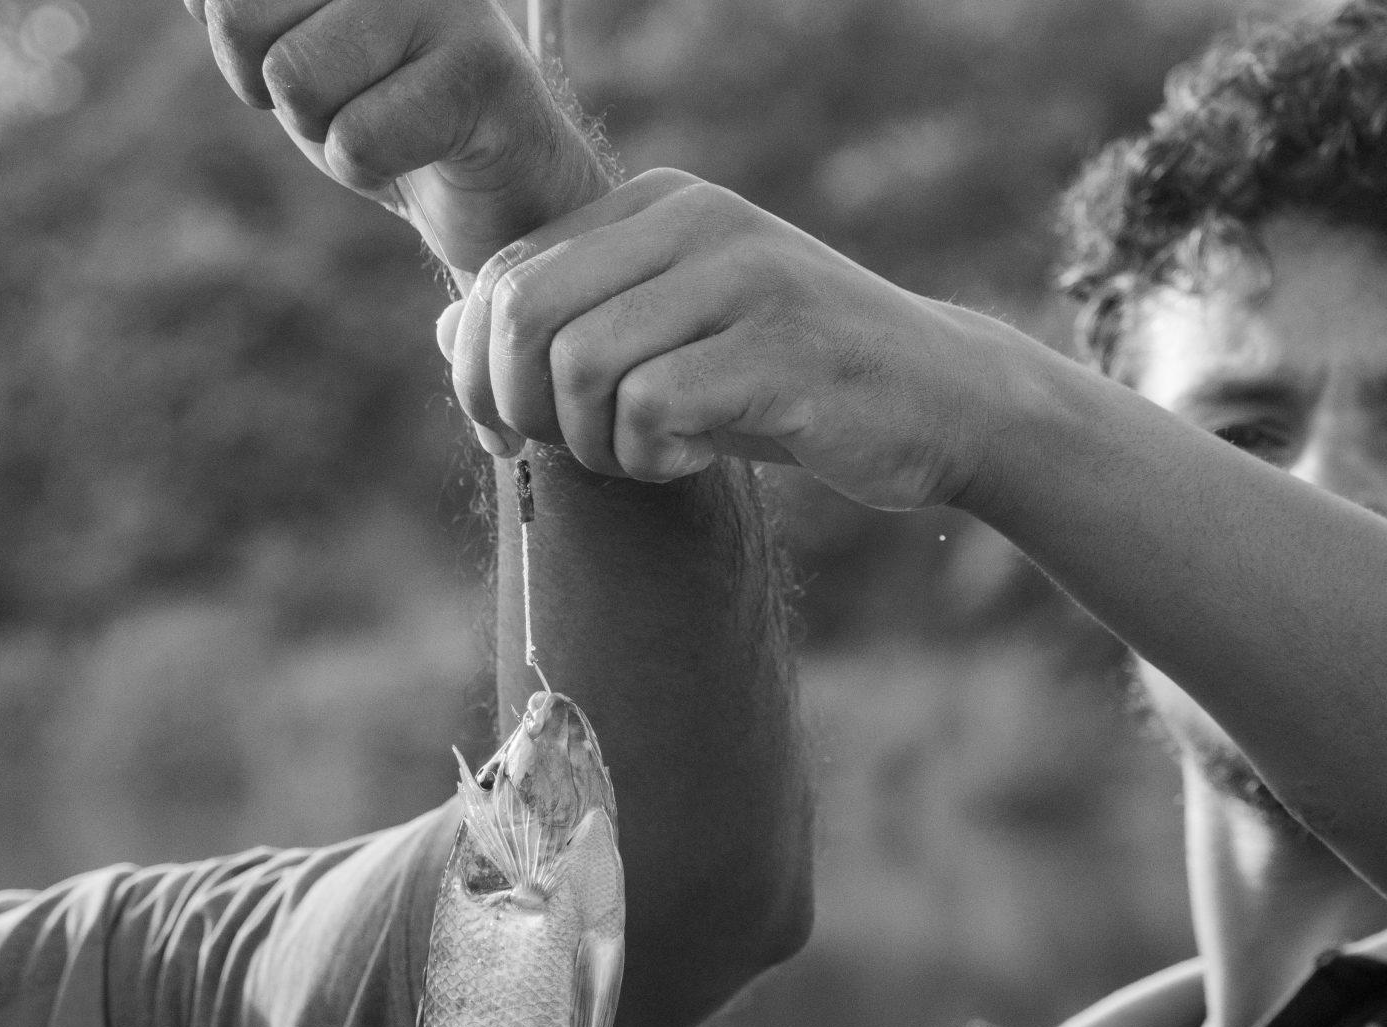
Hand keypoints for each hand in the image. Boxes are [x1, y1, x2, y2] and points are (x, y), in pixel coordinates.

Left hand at [184, 0, 611, 275]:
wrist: (490, 182)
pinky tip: (416, 148)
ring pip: (295, 80)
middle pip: (238, 20)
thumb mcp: (283, 40)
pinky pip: (356, 139)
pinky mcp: (479, 68)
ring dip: (325, 127)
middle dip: (275, 86)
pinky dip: (370, 166)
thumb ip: (232, 4)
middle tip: (345, 91)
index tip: (300, 50)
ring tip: (381, 114)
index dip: (238, 43)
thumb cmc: (379, 102)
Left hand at [439, 168, 1008, 507]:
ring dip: (590, 442)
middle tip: (568, 452)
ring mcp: (742, 275)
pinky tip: (691, 459)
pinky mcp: (780, 346)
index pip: (506, 274)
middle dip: (519, 406)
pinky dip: (649, 457)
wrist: (937, 401)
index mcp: (656, 206)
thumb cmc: (787, 382)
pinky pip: (650, 408)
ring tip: (645, 456)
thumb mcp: (667, 342)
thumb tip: (449, 330)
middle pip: (526, 313)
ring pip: (581, 364)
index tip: (505, 435)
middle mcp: (695, 221)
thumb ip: (568, 326)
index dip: (478, 371)